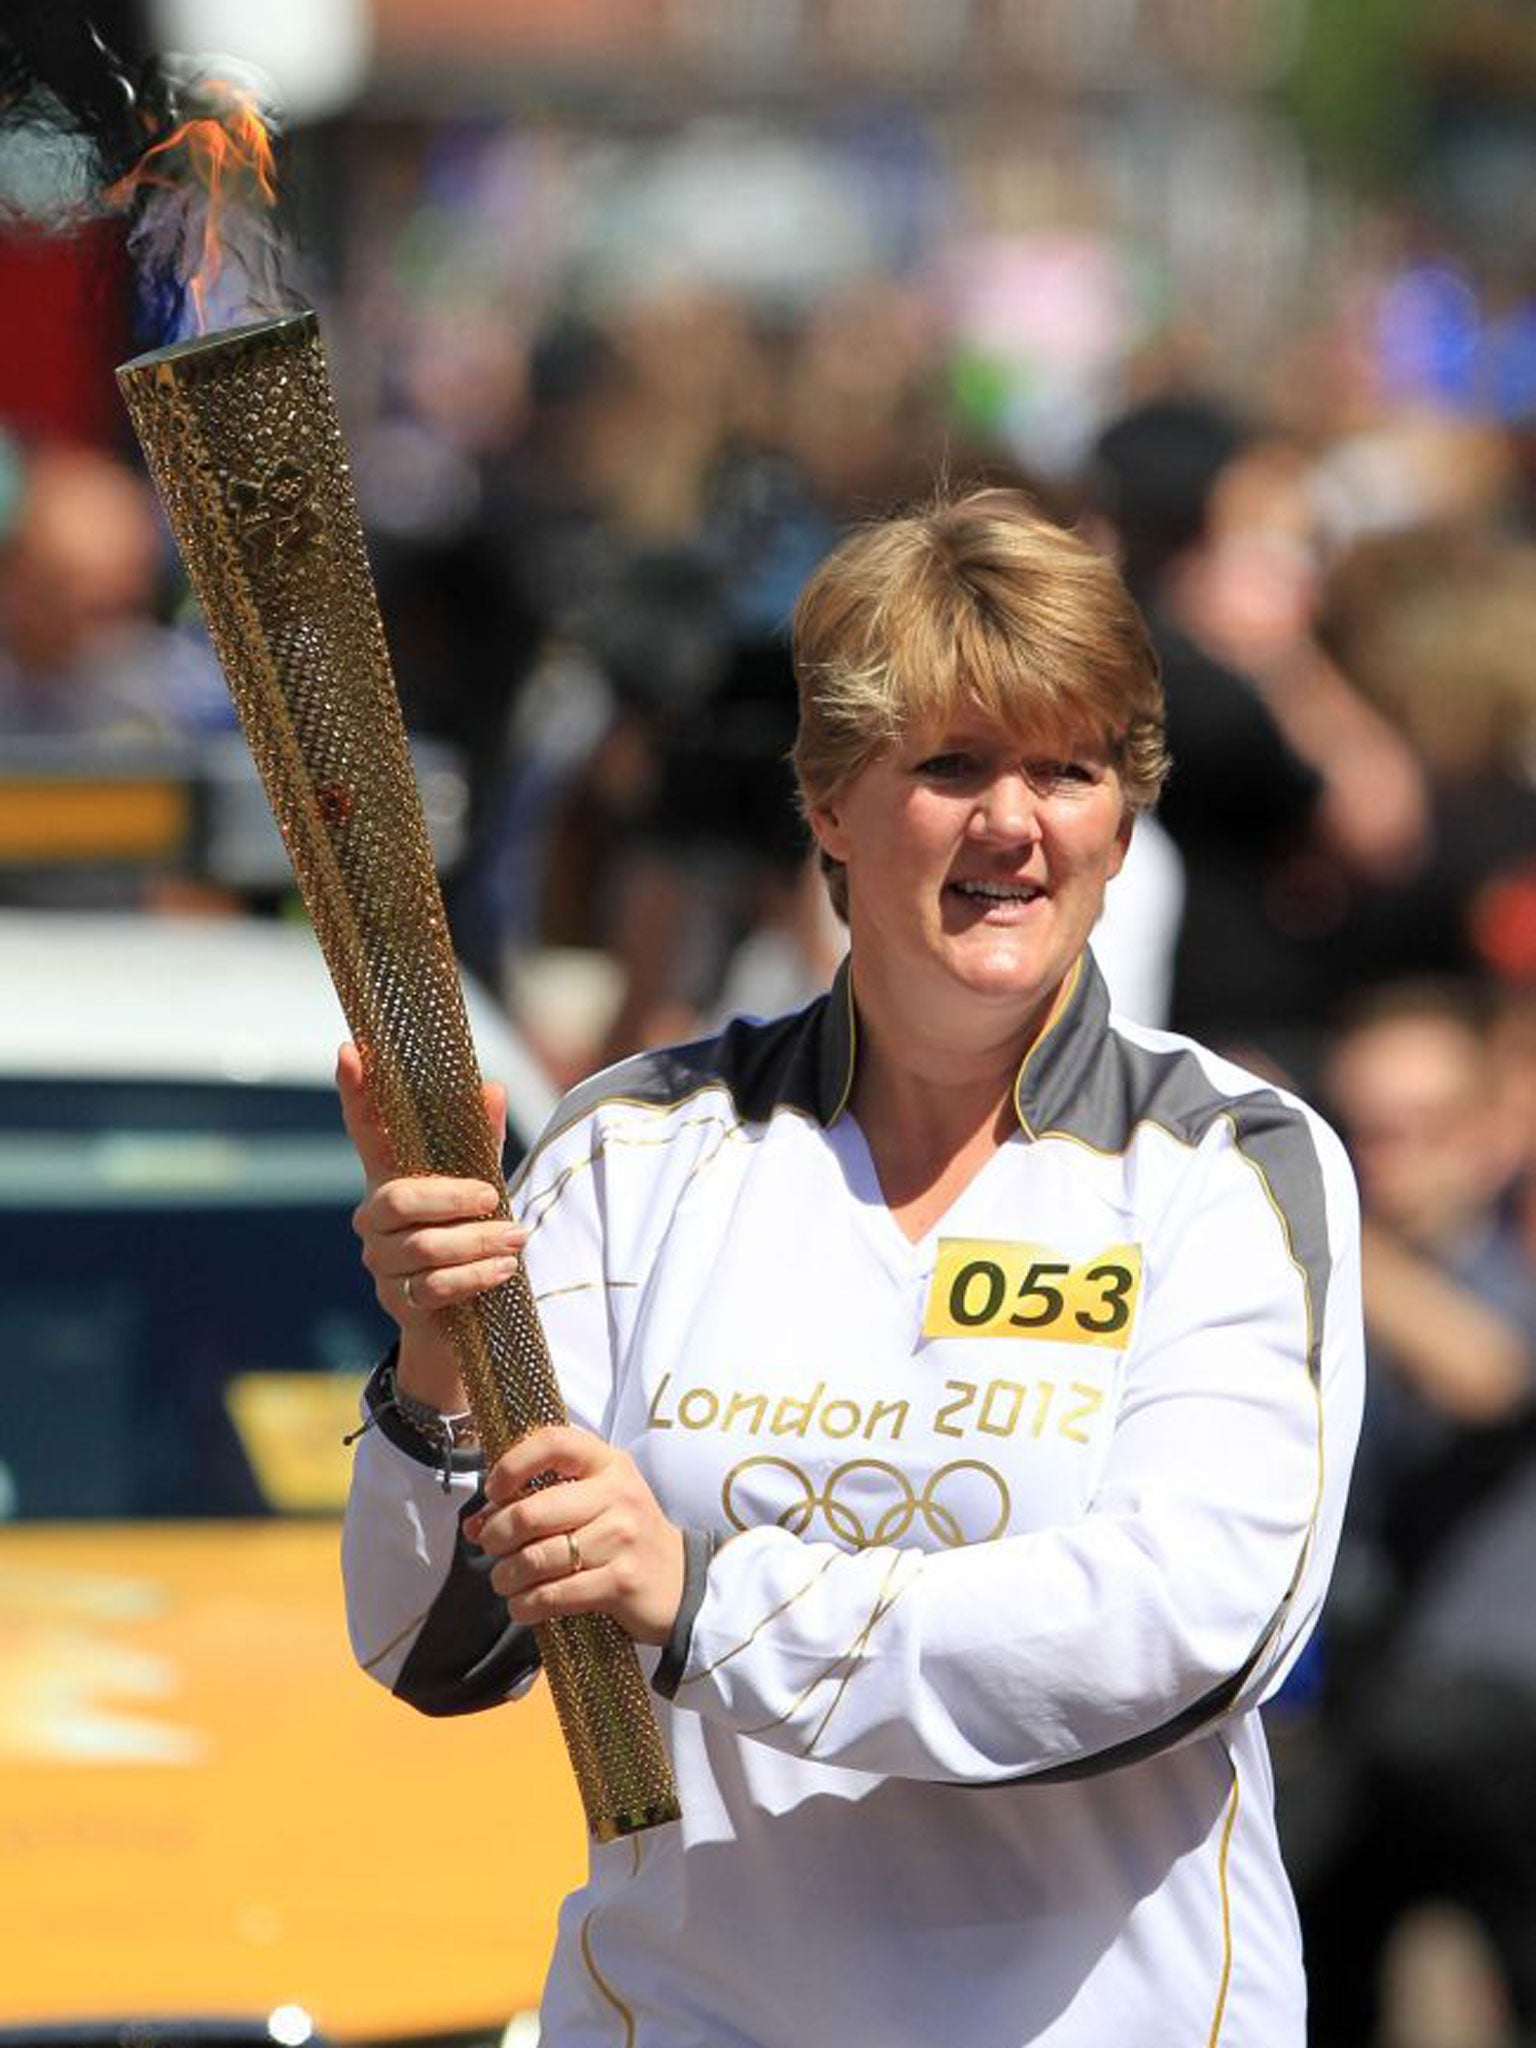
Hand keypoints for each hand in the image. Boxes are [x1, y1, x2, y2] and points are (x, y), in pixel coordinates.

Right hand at [336, 1042, 519, 1408]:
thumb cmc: (472, 1239)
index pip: (366, 1131)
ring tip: (516, 1240)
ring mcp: (382, 1262)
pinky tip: (503, 1271)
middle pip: (398, 1200)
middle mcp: (376, 1219)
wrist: (466, 1322)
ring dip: (476, 1242)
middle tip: (494, 1197)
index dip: (356, 1093)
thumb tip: (491, 1086)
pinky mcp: (399, 1301)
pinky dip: (475, 1277)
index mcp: (392, 1178)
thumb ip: (484, 1144)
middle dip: (450, 1198)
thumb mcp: (483, 1188)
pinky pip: (434, 1286)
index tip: (349, 1050)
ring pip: (422, 1247)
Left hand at [465, 1425, 685, 1647]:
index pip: (553, 1442)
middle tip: (491, 1548)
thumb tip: (474, 1524)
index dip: (512, 1464)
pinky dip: (526, 1605)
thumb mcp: (592, 1504)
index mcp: (608, 1463)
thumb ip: (536, 1504)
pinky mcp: (621, 1581)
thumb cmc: (623, 1536)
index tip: (494, 1492)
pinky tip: (523, 1606)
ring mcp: (622, 1537)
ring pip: (537, 1558)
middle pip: (532, 1511)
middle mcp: (617, 1494)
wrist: (680, 1582)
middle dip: (496, 1535)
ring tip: (505, 1581)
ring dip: (506, 1576)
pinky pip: (554, 1594)